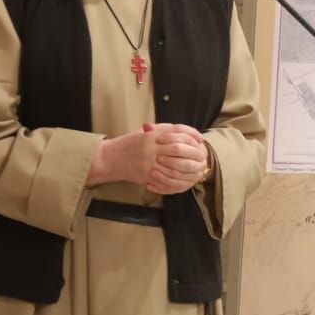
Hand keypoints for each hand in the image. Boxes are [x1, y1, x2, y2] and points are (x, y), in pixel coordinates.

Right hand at [87, 123, 207, 189]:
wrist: (112, 157)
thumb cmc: (130, 144)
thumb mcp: (147, 133)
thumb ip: (164, 132)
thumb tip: (185, 134)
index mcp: (154, 135)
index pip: (178, 132)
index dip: (192, 135)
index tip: (201, 140)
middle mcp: (153, 147)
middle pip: (180, 149)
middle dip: (194, 154)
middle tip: (203, 159)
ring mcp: (150, 162)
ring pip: (176, 167)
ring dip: (189, 171)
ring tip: (198, 173)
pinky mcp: (146, 175)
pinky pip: (166, 180)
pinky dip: (177, 182)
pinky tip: (185, 182)